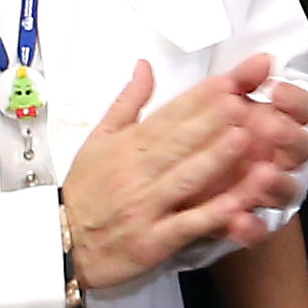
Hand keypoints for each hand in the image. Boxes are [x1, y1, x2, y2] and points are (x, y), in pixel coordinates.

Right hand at [61, 55, 307, 289]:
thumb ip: (127, 103)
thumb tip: (146, 65)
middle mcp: (137, 172)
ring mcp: (145, 207)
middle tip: (248, 101)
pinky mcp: (152, 241)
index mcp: (127, 145)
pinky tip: (237, 204)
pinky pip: (186, 225)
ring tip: (246, 139)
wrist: (59, 243)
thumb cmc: (86, 190)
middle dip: (214, 120)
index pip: (169, 114)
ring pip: (185, 179)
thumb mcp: (98, 140)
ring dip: (216, 159)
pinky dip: (211, 215)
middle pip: (179, 141)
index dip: (202, 97)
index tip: (233, 80)